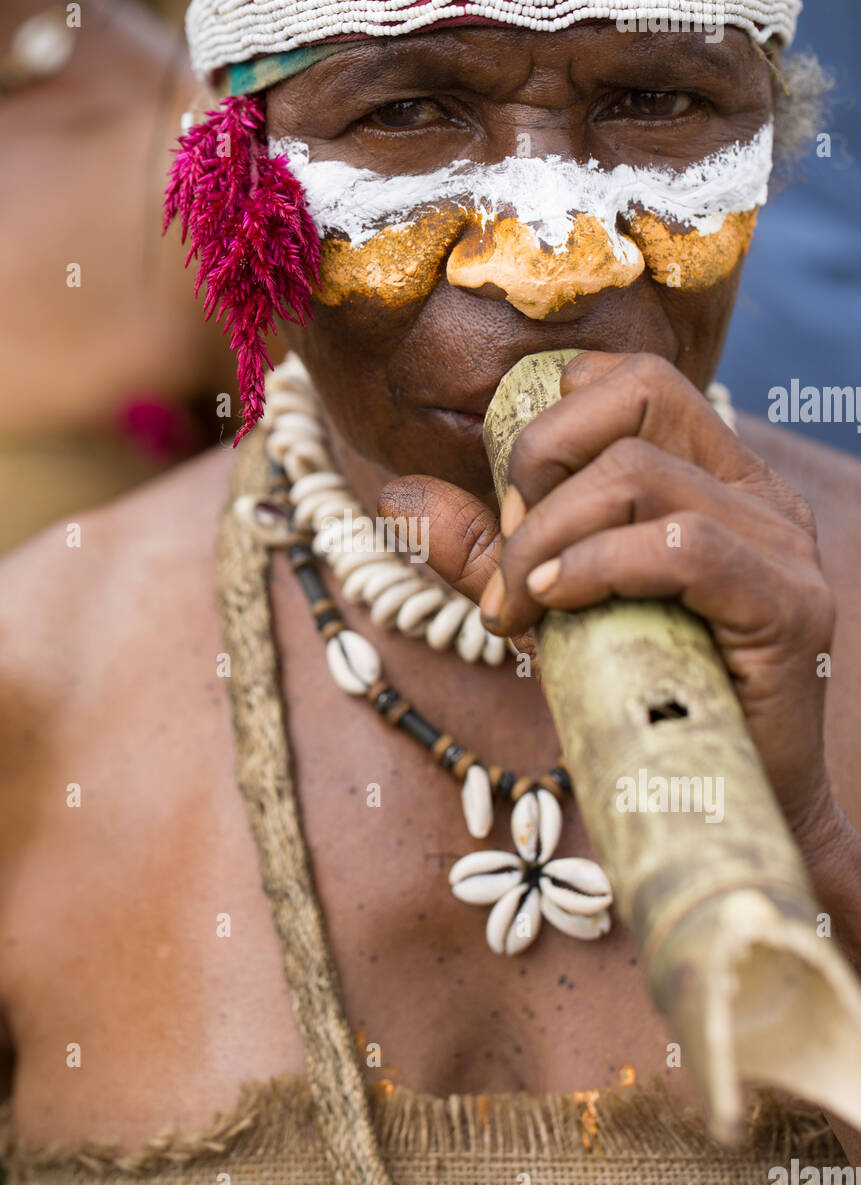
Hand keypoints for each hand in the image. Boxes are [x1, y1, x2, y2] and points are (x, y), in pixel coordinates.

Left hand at [379, 351, 838, 850]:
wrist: (728, 804)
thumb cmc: (643, 699)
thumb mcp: (551, 609)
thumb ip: (486, 550)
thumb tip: (396, 495)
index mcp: (715, 476)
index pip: (630, 380)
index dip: (550, 420)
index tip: (511, 506)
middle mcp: (758, 495)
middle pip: (638, 395)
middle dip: (539, 462)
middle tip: (511, 558)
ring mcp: (781, 545)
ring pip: (641, 474)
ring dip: (548, 537)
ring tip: (521, 609)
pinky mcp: (787, 605)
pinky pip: (683, 546)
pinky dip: (598, 567)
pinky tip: (558, 606)